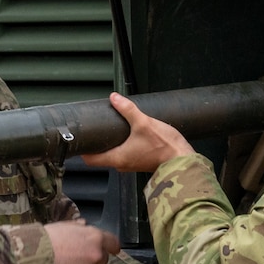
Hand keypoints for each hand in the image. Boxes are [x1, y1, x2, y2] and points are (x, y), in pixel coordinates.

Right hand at [46, 220, 119, 263]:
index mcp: (95, 238)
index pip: (113, 243)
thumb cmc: (48, 237)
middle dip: (94, 257)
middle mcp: (95, 254)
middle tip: (79, 256)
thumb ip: (78, 227)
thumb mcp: (65, 226)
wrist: (34, 255)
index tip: (112, 249)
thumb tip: (84, 225)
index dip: (112, 246)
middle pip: (103, 259)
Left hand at [81, 94, 197, 173]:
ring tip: (111, 129)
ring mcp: (132, 165)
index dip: (83, 150)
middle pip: (101, 157)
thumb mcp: (144, 123)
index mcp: (117, 158)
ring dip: (111, 144)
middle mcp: (122, 165)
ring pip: (114, 155)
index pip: (90, 159)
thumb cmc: (164, 146)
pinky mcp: (141, 162)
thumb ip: (127, 109)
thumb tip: (114, 98)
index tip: (80, 140)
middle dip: (97, 144)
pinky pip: (126, 155)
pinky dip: (122, 146)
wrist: (183, 159)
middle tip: (95, 130)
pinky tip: (128, 135)